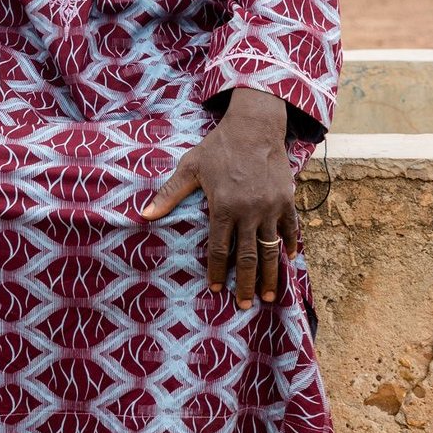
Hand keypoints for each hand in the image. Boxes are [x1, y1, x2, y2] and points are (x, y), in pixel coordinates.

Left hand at [140, 88, 298, 309]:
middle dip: (244, 284)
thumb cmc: (218, 147)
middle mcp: (248, 212)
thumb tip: (143, 214)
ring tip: (267, 296)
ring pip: (270, 250)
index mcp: (223, 207)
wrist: (254, 126)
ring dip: (269, 275)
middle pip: (247, 258)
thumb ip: (169, 194)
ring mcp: (270, 207)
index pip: (218, 249)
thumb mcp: (190, 167)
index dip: (215, 271)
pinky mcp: (286, 200)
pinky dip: (288, 246)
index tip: (215, 290)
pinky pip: (290, 230)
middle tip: (243, 305)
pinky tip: (286, 261)